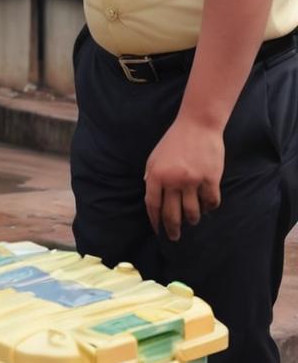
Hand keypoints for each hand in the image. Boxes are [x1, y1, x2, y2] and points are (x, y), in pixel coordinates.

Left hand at [144, 116, 223, 240]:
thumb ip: (152, 176)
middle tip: (174, 237)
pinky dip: (209, 207)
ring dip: (192, 219)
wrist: (197, 126)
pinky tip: (206, 205)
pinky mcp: (210, 179)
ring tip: (192, 219)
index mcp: (156, 174)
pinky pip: (211, 202)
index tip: (157, 230)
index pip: (153, 204)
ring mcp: (192, 181)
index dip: (154, 220)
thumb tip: (152, 198)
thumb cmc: (174, 141)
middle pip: (172, 214)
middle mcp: (173, 180)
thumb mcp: (155, 157)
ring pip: (192, 212)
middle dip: (172, 229)